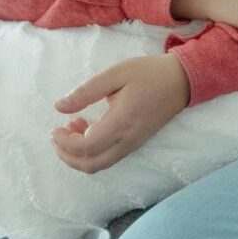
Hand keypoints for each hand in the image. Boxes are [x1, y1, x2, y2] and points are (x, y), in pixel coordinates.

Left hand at [51, 55, 189, 173]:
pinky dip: (92, 152)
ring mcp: (133, 144)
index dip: (65, 142)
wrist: (181, 81)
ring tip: (72, 129)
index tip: (56, 126)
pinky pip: (109, 158)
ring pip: (100, 164)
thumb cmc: (149, 74)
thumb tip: (59, 107)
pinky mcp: (136, 143)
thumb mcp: (115, 74)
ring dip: (79, 155)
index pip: (87, 147)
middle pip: (91, 165)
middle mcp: (128, 139)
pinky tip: (87, 130)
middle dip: (67, 155)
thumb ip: (86, 92)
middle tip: (57, 135)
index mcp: (122, 122)